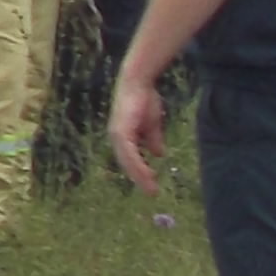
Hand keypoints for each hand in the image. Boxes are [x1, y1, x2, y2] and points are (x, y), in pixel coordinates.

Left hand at [109, 66, 167, 193]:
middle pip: (127, 164)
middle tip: (152, 193)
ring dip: (140, 176)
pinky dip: (138, 164)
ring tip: (151, 188)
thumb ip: (153, 139)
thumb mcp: (152, 124)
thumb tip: (158, 154)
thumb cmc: (144, 100)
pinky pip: (129, 153)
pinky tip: (147, 173)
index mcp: (123, 138)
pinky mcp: (121, 131)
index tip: (151, 185)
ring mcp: (117, 135)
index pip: (130, 160)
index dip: (140, 172)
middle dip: (140, 179)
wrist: (138, 83)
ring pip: (128, 162)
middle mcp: (117, 138)